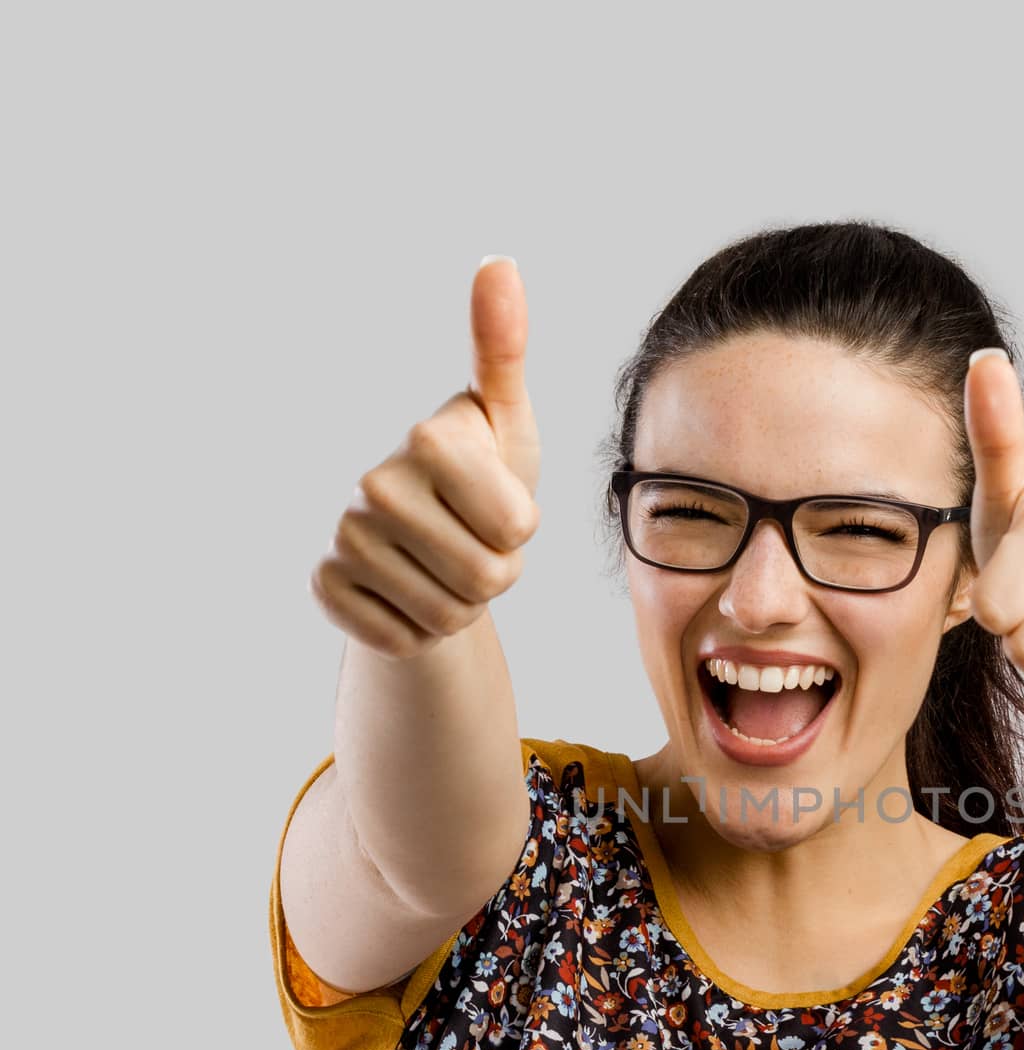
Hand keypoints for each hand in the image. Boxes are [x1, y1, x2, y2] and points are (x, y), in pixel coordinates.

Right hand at [309, 256, 542, 658]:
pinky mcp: (326, 589)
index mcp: (428, 438)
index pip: (518, 528)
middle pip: (488, 579)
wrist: (420, 545)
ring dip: (461, 605)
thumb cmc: (481, 477)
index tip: (498, 505)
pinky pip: (406, 640)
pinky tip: (407, 594)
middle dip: (497, 575)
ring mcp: (344, 538)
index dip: (523, 532)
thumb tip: (500, 262)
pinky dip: (419, 631)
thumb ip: (503, 350)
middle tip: (473, 544)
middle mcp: (374, 483)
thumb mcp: (506, 421)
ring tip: (444, 567)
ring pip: (449, 616)